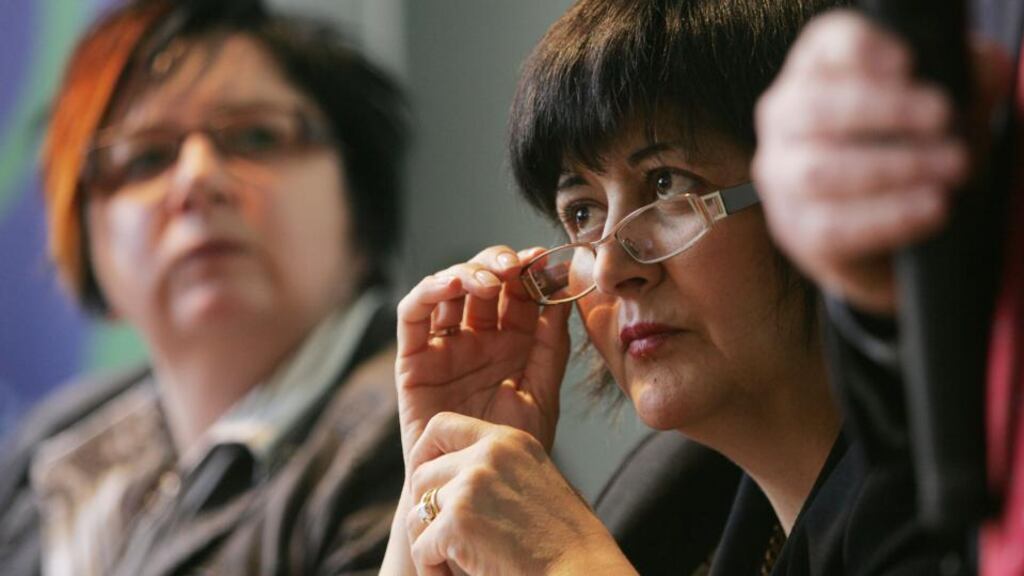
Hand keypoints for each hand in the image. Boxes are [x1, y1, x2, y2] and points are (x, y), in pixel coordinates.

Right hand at [395, 245, 571, 460]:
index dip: (530, 270)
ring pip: (449, 289)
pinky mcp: (412, 358)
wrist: (470, 490)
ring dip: (467, 272)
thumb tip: (564, 291)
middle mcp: (477, 336)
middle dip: (499, 264)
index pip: (519, 292)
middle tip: (515, 266)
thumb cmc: (506, 447)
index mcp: (512, 341)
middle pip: (484, 280)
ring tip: (489, 281)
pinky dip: (429, 292)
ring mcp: (444, 344)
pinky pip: (413, 315)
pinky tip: (452, 286)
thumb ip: (551, 344)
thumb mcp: (541, 392)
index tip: (546, 259)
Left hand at [405, 413, 634, 575]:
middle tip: (448, 542)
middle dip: (427, 511)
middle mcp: (487, 454)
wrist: (582, 571)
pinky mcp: (457, 522)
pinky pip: (421, 548)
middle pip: (422, 475)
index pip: (441, 426)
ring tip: (453, 564)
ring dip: (429, 543)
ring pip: (417, 513)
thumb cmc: (566, 540)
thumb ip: (500, 470)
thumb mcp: (538, 481)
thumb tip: (459, 476)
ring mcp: (470, 486)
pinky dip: (432, 569)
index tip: (426, 485)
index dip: (424, 454)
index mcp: (508, 440)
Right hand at [753, 10, 1009, 312]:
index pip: (827, 47)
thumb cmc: (906, 149)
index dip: (863, 50)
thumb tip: (986, 70)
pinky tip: (933, 208)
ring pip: (820, 171)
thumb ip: (963, 82)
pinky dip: (888, 217)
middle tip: (943, 117)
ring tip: (952, 166)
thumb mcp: (935, 108)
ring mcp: (782, 177)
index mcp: (815, 72)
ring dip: (893, 167)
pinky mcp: (795, 229)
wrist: (878, 230)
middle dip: (885, 111)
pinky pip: (833, 226)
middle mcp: (785, 119)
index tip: (907, 63)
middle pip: (814, 107)